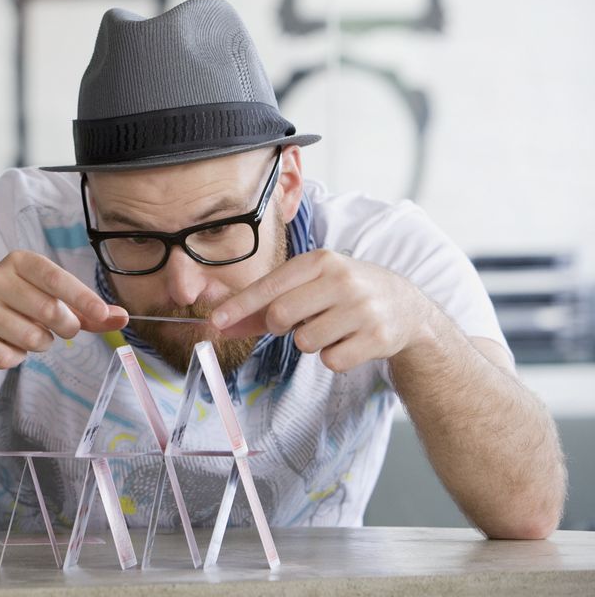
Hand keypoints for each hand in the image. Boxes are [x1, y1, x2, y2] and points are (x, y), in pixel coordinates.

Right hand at [0, 250, 128, 370]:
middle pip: (48, 310)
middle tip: (61, 330)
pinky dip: (15, 358)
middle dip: (65, 328)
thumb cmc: (17, 309)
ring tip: (28, 336)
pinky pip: (6, 357)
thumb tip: (122, 317)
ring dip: (39, 344)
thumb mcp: (51, 301)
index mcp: (19, 262)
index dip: (82, 296)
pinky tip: (5, 347)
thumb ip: (87, 311)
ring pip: (30, 337)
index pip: (55, 277)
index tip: (103, 314)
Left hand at [209, 249, 435, 372]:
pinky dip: (334, 357)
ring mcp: (362, 309)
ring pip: (305, 342)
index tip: (215, 322)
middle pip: (281, 315)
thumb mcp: (309, 286)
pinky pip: (331, 361)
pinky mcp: (377, 338)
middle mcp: (342, 280)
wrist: (405, 307)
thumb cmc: (343, 294)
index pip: (270, 285)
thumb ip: (264, 306)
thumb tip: (221, 326)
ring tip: (332, 327)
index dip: (240, 306)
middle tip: (299, 321)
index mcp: (320, 261)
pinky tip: (349, 341)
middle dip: (280, 326)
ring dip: (310, 342)